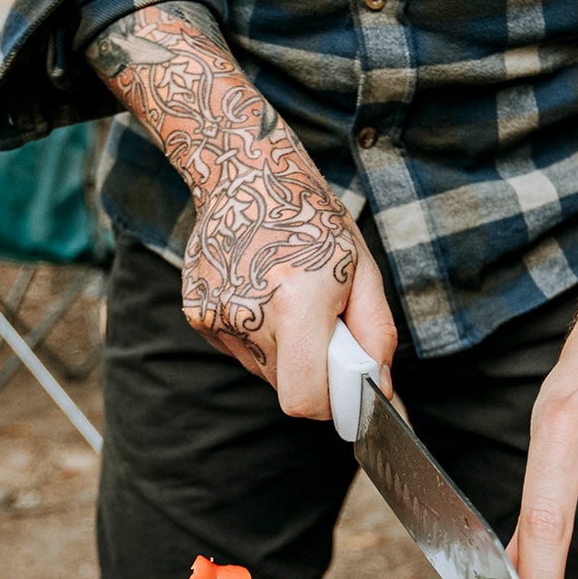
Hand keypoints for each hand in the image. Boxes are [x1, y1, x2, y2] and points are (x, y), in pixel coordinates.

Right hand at [88, 0, 396, 416]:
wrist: (246, 174)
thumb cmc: (312, 220)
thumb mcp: (363, 272)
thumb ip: (376, 337)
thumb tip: (382, 392)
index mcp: (295, 303)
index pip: (305, 400)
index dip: (332, 404)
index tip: (347, 387)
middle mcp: (247, 315)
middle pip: (287, 390)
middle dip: (315, 375)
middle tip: (325, 328)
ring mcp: (214, 317)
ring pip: (264, 373)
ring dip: (288, 354)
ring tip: (291, 301)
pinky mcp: (195, 315)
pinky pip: (240, 351)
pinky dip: (260, 337)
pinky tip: (263, 294)